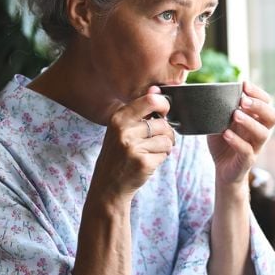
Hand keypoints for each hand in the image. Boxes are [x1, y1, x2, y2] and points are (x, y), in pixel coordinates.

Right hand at [89, 86, 174, 203]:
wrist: (108, 186)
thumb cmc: (118, 154)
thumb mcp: (122, 129)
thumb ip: (139, 110)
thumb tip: (157, 89)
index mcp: (118, 118)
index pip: (150, 100)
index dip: (164, 105)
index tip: (163, 113)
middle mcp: (123, 130)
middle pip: (163, 122)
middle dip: (167, 132)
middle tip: (159, 139)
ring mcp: (132, 147)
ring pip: (167, 139)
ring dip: (165, 147)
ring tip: (151, 152)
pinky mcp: (143, 162)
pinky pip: (165, 153)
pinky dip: (162, 158)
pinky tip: (148, 162)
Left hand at [207, 81, 274, 187]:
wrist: (222, 169)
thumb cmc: (224, 142)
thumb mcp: (221, 122)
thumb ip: (221, 109)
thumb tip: (211, 90)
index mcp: (257, 119)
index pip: (267, 102)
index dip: (258, 93)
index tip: (244, 84)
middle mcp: (260, 132)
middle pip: (273, 116)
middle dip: (260, 106)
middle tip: (243, 100)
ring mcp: (255, 147)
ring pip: (263, 133)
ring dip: (250, 122)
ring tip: (235, 114)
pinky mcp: (247, 161)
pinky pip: (247, 151)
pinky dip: (237, 141)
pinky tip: (226, 134)